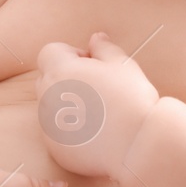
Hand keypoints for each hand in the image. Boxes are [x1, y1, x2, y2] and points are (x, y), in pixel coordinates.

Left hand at [35, 33, 158, 179]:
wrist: (138, 146)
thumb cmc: (132, 99)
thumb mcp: (122, 65)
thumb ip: (103, 48)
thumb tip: (95, 38)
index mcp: (59, 72)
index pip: (50, 52)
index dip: (71, 54)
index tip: (93, 65)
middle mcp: (47, 98)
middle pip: (47, 78)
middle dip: (65, 78)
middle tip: (96, 88)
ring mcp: (48, 126)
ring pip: (51, 106)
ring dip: (67, 104)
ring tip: (99, 113)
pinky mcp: (55, 148)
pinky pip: (57, 132)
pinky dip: (71, 129)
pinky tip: (97, 134)